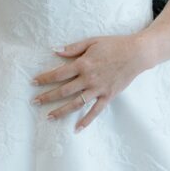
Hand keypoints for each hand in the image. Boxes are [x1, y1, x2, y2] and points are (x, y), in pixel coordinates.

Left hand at [32, 34, 148, 130]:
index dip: (45, 78)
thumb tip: (55, 50)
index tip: (33, 82)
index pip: (59, 73)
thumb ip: (73, 48)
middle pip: (64, 90)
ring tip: (49, 117)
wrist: (136, 54)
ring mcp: (98, 89)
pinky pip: (95, 111)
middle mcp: (88, 78)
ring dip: (61, 111)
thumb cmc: (114, 45)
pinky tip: (76, 128)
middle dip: (47, 96)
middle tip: (34, 101)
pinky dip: (86, 120)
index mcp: (84, 63)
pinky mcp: (108, 96)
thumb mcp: (92, 41)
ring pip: (76, 103)